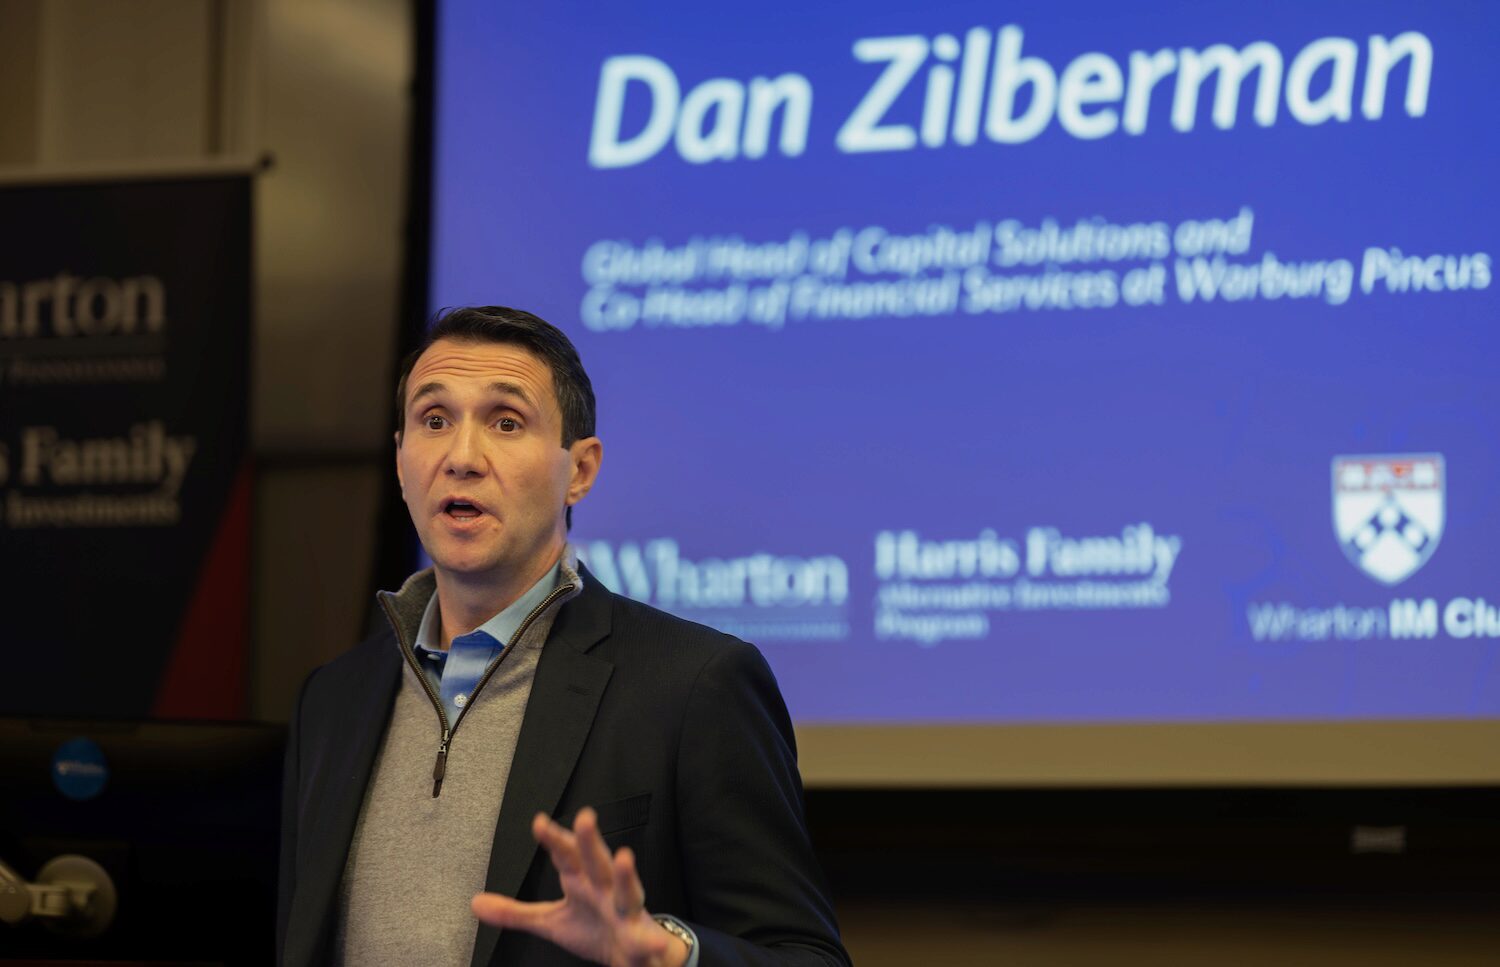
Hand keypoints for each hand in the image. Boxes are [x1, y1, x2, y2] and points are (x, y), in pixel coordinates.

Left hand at [471, 808, 688, 966]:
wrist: (633, 955)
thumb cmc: (595, 929)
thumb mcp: (550, 921)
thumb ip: (515, 912)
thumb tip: (475, 903)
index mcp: (581, 882)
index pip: (566, 855)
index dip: (553, 839)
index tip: (538, 822)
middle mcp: (604, 890)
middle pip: (596, 861)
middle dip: (590, 841)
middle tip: (584, 817)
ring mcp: (625, 911)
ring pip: (627, 890)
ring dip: (626, 875)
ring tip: (624, 857)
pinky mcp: (641, 937)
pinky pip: (646, 938)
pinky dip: (650, 940)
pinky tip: (651, 940)